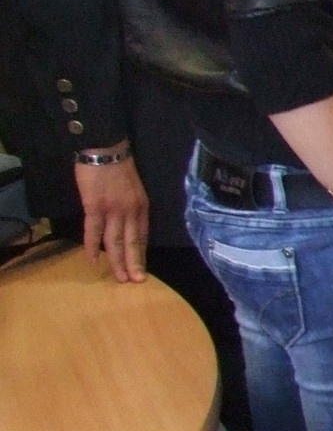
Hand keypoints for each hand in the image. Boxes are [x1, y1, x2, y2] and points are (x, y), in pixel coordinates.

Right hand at [74, 153, 148, 281]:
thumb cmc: (118, 168)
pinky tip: (93, 260)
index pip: (143, 236)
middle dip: (135, 263)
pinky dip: (92, 246)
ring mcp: (113, 211)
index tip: (142, 268)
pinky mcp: (94, 207)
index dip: (141, 253)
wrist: (105, 150)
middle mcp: (130, 212)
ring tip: (120, 277)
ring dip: (117, 261)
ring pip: (116, 241)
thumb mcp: (134, 189)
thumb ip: (132, 207)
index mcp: (141, 208)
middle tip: (136, 281)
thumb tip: (127, 224)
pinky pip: (93, 231)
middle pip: (133, 242)